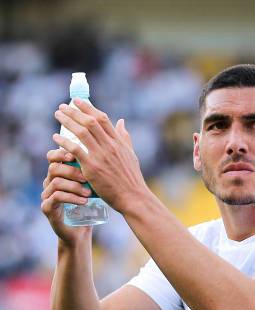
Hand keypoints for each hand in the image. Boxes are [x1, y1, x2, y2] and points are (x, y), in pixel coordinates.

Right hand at [41, 148, 92, 245]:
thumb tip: (105, 157)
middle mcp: (48, 183)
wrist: (80, 232)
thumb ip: (91, 174)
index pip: (52, 157)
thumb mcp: (90, 188)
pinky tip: (84, 201)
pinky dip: (72, 198)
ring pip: (56, 183)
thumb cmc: (87, 208)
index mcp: (57, 174)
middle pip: (54, 168)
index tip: (75, 156)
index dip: (61, 153)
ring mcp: (46, 195)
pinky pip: (56, 198)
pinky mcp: (46, 208)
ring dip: (74, 186)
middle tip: (87, 178)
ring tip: (89, 193)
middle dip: (72, 171)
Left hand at [52, 100, 149, 214]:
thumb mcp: (131, 155)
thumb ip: (124, 138)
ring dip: (67, 121)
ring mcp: (101, 156)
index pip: (102, 119)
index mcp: (118, 142)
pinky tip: (55, 138)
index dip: (88, 107)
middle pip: (90, 121)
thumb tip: (122, 121)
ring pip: (81, 132)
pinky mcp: (92, 168)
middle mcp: (110, 146)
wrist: (133, 197)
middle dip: (75, 111)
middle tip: (62, 106)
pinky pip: (75, 150)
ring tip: (57, 115)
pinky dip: (64, 142)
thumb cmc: (132, 180)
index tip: (77, 101)